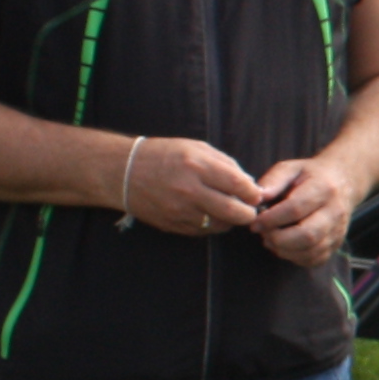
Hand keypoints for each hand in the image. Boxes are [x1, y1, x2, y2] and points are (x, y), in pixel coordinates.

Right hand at [122, 133, 263, 236]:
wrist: (123, 172)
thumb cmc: (163, 155)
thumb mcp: (196, 148)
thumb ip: (226, 164)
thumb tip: (249, 184)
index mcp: (197, 166)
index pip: (239, 185)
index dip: (253, 193)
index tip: (255, 194)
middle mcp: (190, 190)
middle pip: (235, 212)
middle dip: (248, 213)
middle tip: (249, 209)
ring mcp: (180, 211)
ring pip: (221, 225)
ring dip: (230, 220)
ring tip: (227, 209)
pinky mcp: (173, 225)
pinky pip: (203, 231)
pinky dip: (211, 224)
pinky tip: (208, 213)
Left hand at [247, 154, 362, 266]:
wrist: (344, 183)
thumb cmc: (310, 175)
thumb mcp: (291, 168)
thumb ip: (272, 181)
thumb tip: (256, 199)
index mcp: (323, 188)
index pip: (295, 208)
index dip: (271, 219)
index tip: (255, 222)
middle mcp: (335, 212)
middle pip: (307, 235)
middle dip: (278, 239)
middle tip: (263, 233)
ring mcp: (338, 231)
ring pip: (310, 251)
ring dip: (284, 250)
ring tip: (270, 240)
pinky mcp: (336, 245)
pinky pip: (314, 260)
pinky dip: (294, 257)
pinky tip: (284, 246)